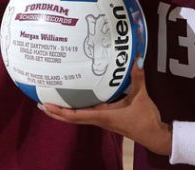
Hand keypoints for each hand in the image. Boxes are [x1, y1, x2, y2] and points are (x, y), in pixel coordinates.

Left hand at [42, 66, 171, 155]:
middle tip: (41, 103)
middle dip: (55, 112)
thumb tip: (137, 60)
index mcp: (103, 115)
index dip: (60, 111)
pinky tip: (72, 103)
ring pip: (77, 118)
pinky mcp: (106, 119)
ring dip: (63, 112)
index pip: (76, 115)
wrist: (153, 135)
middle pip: (71, 119)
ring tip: (50, 103)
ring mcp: (102, 120)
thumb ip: (138, 77)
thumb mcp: (141, 96)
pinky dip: (75, 111)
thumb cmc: (146, 119)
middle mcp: (99, 119)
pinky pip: (85, 115)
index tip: (46, 104)